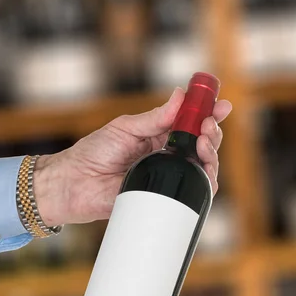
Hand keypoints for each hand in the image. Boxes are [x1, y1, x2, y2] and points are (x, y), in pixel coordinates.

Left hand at [34, 88, 231, 226]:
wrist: (74, 184)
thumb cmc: (92, 153)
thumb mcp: (124, 128)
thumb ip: (154, 117)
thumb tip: (180, 95)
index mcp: (158, 137)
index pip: (190, 124)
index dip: (209, 115)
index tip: (221, 106)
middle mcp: (165, 157)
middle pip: (202, 146)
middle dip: (212, 134)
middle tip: (207, 127)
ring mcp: (164, 178)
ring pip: (201, 170)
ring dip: (211, 156)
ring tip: (203, 144)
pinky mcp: (161, 199)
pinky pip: (189, 194)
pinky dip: (204, 185)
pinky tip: (204, 175)